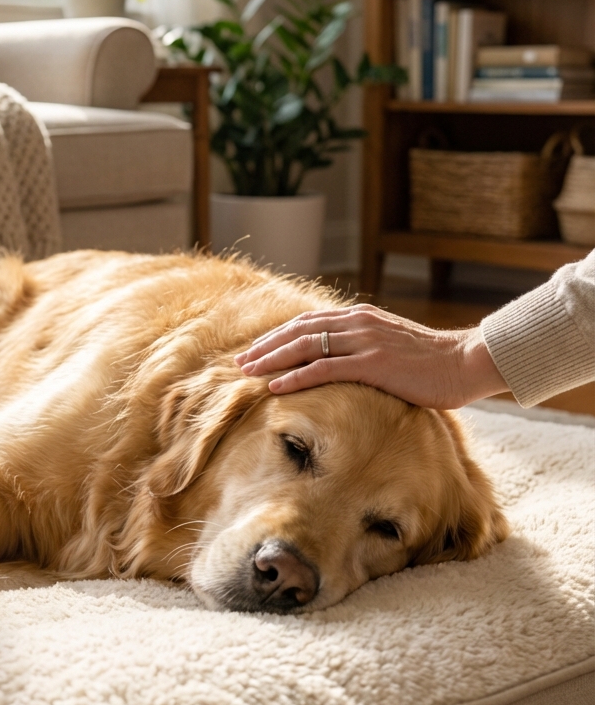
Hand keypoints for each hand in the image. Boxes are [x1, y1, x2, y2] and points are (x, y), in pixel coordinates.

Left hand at [234, 304, 506, 408]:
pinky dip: (295, 377)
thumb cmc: (431, 363)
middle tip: (241, 361)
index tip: (256, 349)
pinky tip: (275, 387)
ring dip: (272, 360)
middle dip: (267, 346)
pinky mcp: (372, 363)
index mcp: (360, 317)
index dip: (278, 336)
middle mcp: (357, 323)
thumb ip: (365, 347)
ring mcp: (364, 341)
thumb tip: (342, 361)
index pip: (308, 323)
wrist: (465, 362)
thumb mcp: (391, 346)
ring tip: (248, 372)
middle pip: (299, 331)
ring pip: (305, 347)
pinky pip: (324, 369)